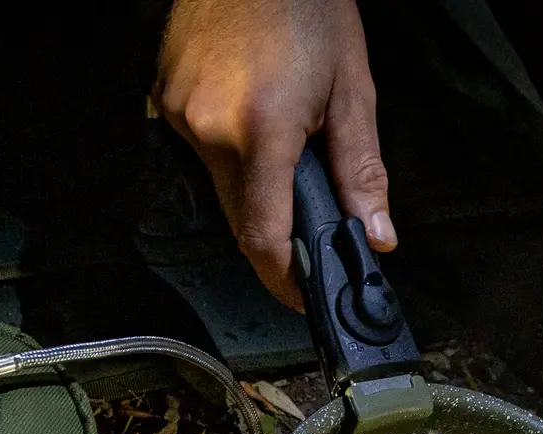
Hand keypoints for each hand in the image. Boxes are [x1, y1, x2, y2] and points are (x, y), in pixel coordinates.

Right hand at [154, 0, 395, 308]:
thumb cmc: (309, 7)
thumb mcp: (352, 90)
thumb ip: (362, 172)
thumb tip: (377, 236)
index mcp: (262, 130)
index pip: (264, 236)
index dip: (283, 279)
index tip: (303, 296)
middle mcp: (209, 127)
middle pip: (241, 219)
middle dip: (276, 238)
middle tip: (309, 234)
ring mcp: (179, 111)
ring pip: (221, 187)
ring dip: (255, 193)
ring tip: (287, 158)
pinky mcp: (164, 95)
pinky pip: (202, 151)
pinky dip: (232, 156)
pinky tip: (256, 124)